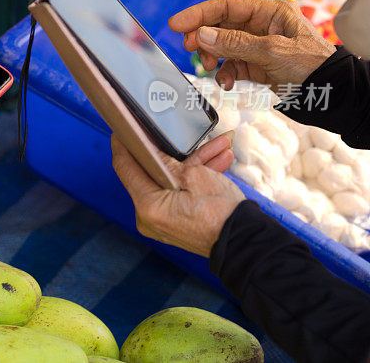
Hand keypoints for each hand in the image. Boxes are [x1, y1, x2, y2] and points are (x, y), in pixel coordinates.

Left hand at [111, 134, 243, 256]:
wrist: (247, 242)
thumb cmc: (222, 213)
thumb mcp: (194, 176)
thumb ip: (166, 160)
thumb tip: (149, 148)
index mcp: (148, 206)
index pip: (125, 167)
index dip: (124, 143)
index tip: (124, 128)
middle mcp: (149, 217)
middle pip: (152, 173)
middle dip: (172, 151)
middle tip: (175, 132)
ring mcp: (162, 221)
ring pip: (171, 181)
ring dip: (193, 163)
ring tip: (216, 145)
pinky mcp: (175, 222)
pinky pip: (180, 194)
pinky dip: (195, 179)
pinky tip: (217, 160)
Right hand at [169, 0, 334, 90]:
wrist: (332, 94)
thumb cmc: (313, 66)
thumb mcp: (272, 52)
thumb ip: (234, 43)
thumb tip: (201, 35)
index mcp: (271, 12)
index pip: (228, 6)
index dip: (200, 13)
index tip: (177, 23)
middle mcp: (263, 26)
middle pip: (221, 25)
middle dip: (203, 36)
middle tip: (189, 47)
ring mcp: (258, 47)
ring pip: (223, 47)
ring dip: (211, 56)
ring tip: (207, 66)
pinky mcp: (257, 66)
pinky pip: (231, 66)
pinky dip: (224, 74)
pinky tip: (225, 82)